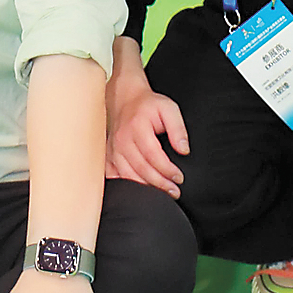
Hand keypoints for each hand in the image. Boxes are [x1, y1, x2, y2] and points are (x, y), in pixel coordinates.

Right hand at [106, 76, 188, 196]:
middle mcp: (122, 140)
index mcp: (137, 127)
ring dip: (145, 188)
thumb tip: (183, 150)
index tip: (179, 178)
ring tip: (162, 193)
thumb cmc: (148, 105)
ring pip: (127, 176)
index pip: (153, 155)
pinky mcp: (108, 155)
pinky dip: (126, 187)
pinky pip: (115, 176)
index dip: (167, 170)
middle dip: (160, 184)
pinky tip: (139, 191)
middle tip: (174, 191)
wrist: (124, 98)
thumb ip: (178, 128)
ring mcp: (113, 149)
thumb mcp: (168, 108)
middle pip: (141, 169)